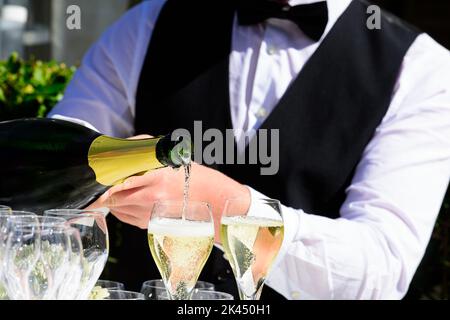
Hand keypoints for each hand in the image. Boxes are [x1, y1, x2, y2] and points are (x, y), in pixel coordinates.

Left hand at [87, 162, 249, 241]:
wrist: (210, 199)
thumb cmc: (189, 175)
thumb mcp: (168, 158)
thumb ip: (144, 154)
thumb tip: (119, 151)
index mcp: (156, 179)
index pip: (119, 184)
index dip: (102, 184)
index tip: (93, 180)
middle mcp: (151, 199)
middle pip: (114, 198)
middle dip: (103, 191)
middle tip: (97, 182)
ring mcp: (149, 214)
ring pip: (117, 208)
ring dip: (110, 199)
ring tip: (109, 189)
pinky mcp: (148, 224)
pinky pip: (125, 217)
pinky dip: (119, 208)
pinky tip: (122, 199)